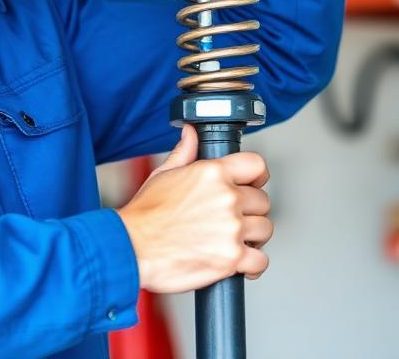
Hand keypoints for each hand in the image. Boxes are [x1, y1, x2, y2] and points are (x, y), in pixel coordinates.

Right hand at [116, 125, 272, 293]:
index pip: (257, 165)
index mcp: (212, 173)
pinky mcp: (231, 258)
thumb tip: (190, 133)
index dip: (256, 176)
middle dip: (250, 210)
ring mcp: (231, 228)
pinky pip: (261, 260)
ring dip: (252, 236)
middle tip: (233, 218)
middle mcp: (226, 198)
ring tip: (234, 239)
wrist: (132, 246)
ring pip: (265, 229)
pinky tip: (240, 262)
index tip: (252, 185)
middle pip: (263, 201)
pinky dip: (253, 264)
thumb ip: (184, 152)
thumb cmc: (145, 214)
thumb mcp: (163, 174)